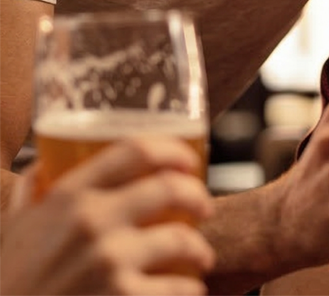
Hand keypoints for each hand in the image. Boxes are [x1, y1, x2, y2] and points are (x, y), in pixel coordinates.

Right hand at [0, 136, 214, 295]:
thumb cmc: (7, 283)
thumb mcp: (10, 229)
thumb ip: (31, 192)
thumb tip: (47, 162)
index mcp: (67, 197)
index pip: (136, 150)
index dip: (173, 150)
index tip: (189, 161)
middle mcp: (91, 223)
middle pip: (170, 188)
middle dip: (197, 197)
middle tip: (205, 209)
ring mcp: (108, 264)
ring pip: (181, 240)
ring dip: (199, 249)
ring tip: (201, 257)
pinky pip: (177, 289)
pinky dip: (190, 289)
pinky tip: (190, 290)